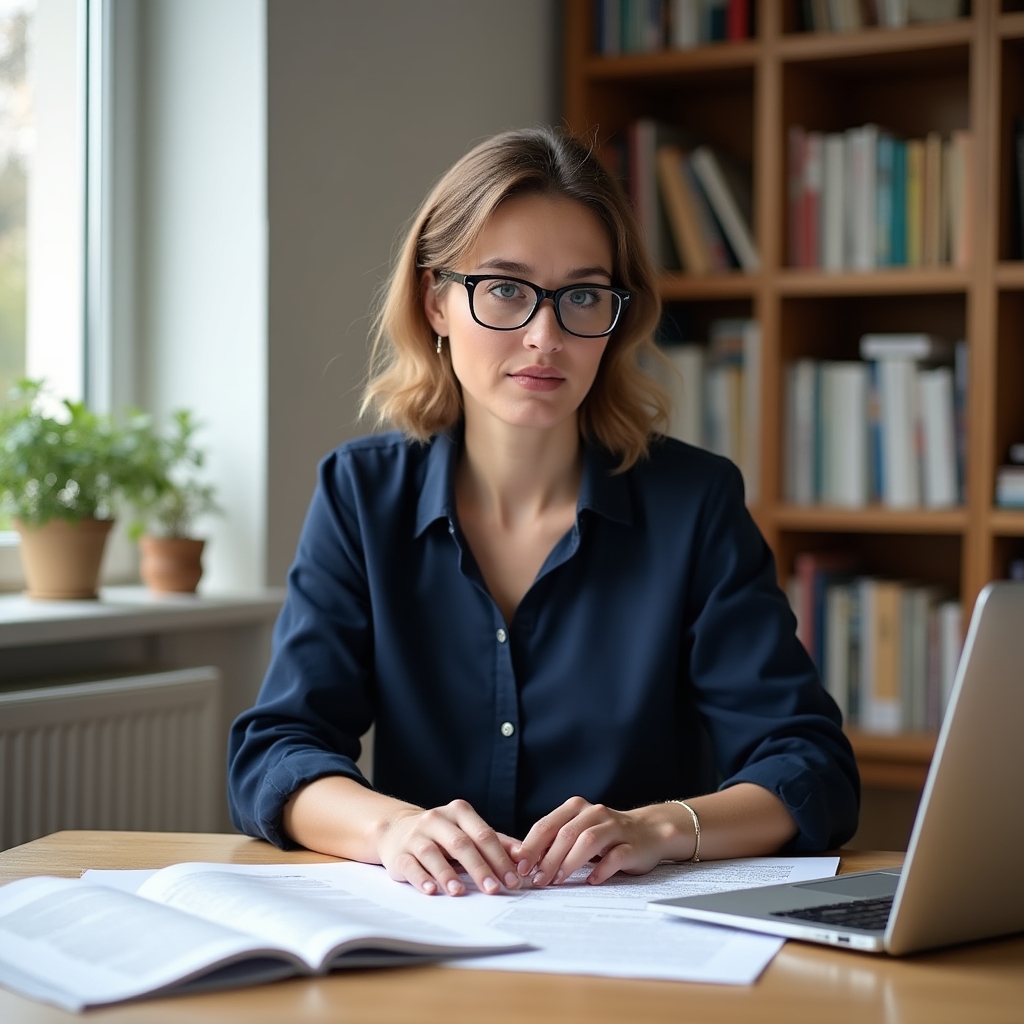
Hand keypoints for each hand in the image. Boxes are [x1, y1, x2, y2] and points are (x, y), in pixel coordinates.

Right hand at [377, 799, 521, 895]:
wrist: (396, 830)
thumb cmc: (442, 835)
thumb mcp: (468, 832)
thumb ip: (496, 842)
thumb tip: (523, 856)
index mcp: (459, 812)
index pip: (483, 834)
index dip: (499, 857)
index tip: (513, 879)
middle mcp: (436, 819)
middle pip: (461, 843)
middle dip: (479, 868)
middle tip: (494, 890)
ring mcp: (416, 836)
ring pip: (432, 853)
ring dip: (447, 874)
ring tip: (460, 892)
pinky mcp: (399, 853)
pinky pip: (410, 865)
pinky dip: (421, 878)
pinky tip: (431, 890)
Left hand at [510, 797, 692, 886]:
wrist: (649, 831)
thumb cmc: (606, 835)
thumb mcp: (578, 831)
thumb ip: (554, 841)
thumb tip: (523, 861)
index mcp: (577, 808)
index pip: (548, 824)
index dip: (531, 846)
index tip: (520, 865)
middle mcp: (595, 813)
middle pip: (566, 834)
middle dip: (548, 858)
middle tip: (537, 880)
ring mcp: (615, 828)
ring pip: (588, 841)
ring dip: (569, 863)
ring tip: (558, 881)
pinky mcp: (632, 845)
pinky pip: (615, 856)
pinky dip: (601, 869)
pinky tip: (592, 880)